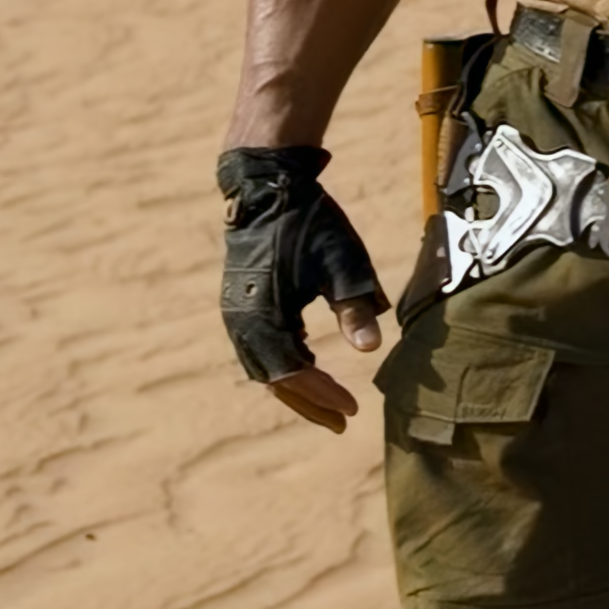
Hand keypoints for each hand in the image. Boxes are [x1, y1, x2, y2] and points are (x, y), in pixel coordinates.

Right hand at [217, 147, 387, 433]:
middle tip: (342, 421)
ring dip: (294, 387)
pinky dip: (284, 363)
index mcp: (263, 316)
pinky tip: (309, 367)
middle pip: (273, 379)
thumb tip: (371, 349)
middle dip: (309, 402)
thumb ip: (354, 306)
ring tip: (328, 402)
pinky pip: (260, 346)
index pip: (293, 374)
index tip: (353, 409)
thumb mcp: (340, 262)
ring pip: (264, 366)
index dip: (323, 395)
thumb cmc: (309, 222)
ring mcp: (237, 312)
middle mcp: (242, 321)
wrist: (266, 187)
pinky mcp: (241, 302)